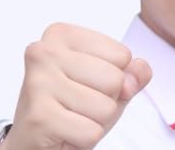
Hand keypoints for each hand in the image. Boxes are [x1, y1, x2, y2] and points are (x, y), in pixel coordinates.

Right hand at [0, 23, 151, 149]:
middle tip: (78, 107)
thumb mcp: (106, 87)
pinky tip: (64, 133)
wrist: (33, 144)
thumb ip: (130, 74)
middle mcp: (44, 52)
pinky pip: (91, 132)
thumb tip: (141, 70)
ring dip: (95, 123)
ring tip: (71, 120)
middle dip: (106, 102)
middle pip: (115, 79)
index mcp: (60, 35)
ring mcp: (38, 82)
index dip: (114, 80)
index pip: (122, 55)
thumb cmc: (70, 109)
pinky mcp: (39, 115)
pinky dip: (84, 140)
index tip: (85, 87)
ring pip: (106, 108)